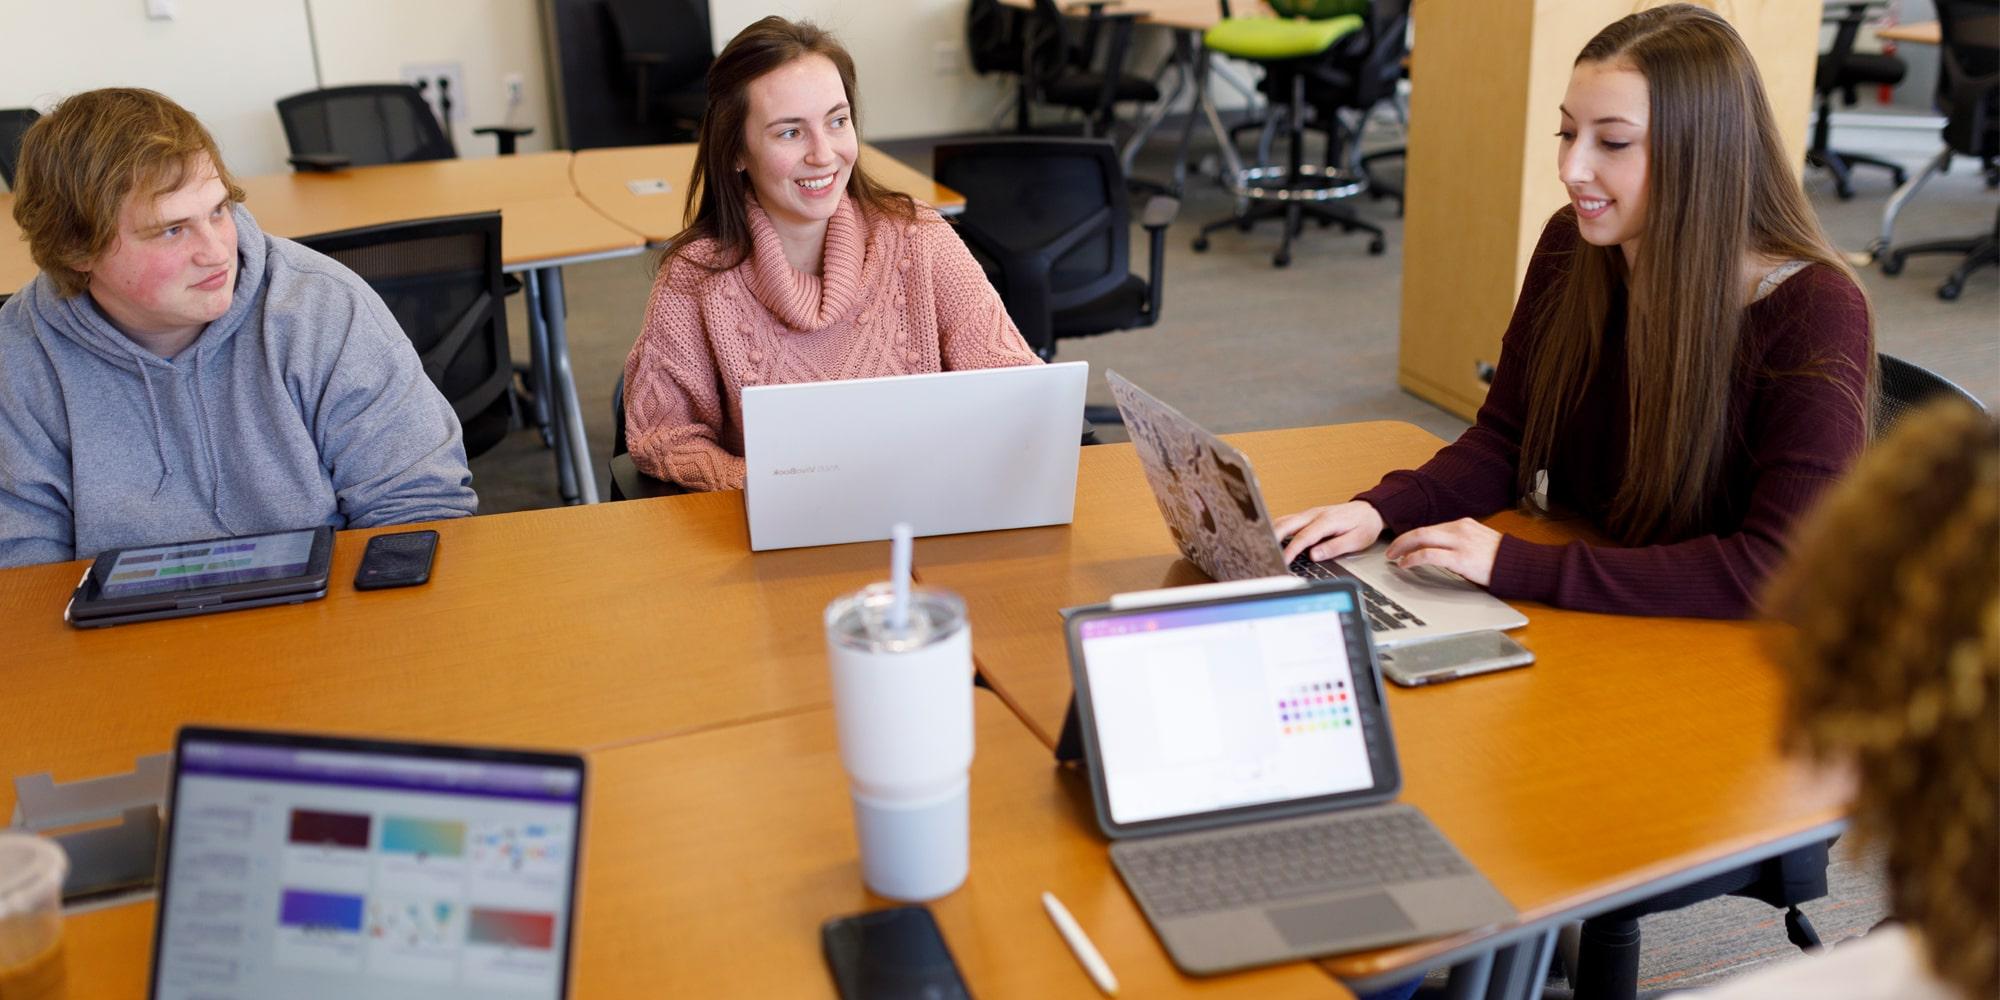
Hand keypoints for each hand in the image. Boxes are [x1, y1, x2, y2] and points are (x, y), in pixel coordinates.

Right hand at [1273, 501, 1385, 563]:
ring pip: (1285, 520)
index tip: (1283, 561)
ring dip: (1272, 531)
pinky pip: (1288, 520)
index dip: (1291, 550)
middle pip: (1287, 524)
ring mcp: (1309, 513)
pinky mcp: (1307, 515)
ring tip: (1262, 546)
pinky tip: (1270, 537)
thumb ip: (1334, 547)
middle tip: (1264, 552)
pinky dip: (1277, 528)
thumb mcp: (1356, 540)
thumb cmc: (1364, 525)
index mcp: (1327, 521)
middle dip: (1272, 537)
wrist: (1369, 510)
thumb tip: (1314, 554)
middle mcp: (1315, 514)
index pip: (1304, 537)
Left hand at [1382, 518, 1502, 587]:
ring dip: (1403, 548)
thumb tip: (1441, 550)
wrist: (1520, 565)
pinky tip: (1405, 564)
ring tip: (1393, 558)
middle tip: (1390, 551)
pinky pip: (1428, 555)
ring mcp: (1459, 542)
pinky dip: (1413, 558)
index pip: (1431, 528)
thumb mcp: (1479, 542)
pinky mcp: (1460, 558)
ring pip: (1421, 539)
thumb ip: (1460, 542)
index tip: (1403, 544)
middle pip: (1421, 531)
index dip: (1412, 536)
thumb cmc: (1502, 559)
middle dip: (1402, 540)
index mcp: (1463, 524)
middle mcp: (1459, 529)